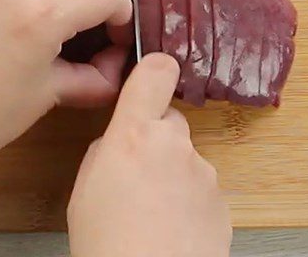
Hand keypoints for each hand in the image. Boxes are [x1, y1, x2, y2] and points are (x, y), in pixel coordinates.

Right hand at [68, 53, 231, 256]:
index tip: (152, 74)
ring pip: (185, 158)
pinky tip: (172, 229)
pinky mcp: (222, 200)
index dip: (154, 68)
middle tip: (137, 176)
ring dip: (172, 175)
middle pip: (169, 122)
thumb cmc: (108, 246)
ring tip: (152, 213)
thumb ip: (106, 150)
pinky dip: (190, 202)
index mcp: (134, 134)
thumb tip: (120, 142)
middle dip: (156, 140)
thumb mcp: (85, 189)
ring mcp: (203, 171)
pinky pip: (202, 187)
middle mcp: (174, 144)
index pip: (155, 71)